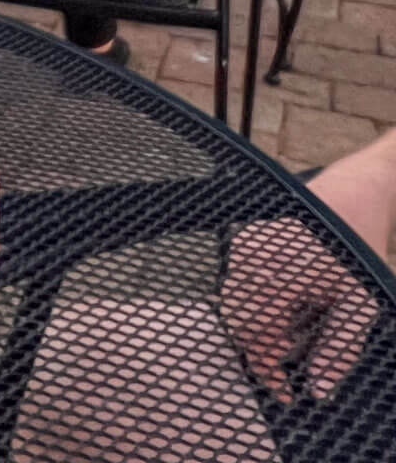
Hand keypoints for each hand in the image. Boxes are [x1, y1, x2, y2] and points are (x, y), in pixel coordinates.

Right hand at [220, 215, 377, 402]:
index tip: (283, 390)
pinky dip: (252, 304)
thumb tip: (316, 389)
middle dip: (260, 349)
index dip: (267, 367)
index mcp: (287, 270)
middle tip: (286, 363)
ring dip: (256, 327)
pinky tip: (281, 307)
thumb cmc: (356, 257)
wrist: (347, 203)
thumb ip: (338, 348)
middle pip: (237, 318)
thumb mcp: (361, 305)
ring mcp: (246, 241)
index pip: (257, 331)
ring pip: (232, 302)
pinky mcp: (243, 237)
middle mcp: (257, 252)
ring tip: (289, 332)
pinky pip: (234, 281)